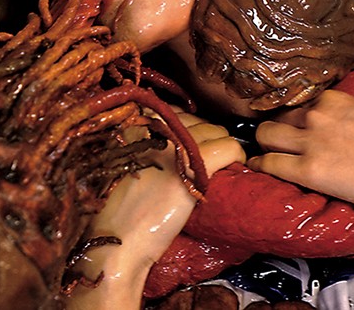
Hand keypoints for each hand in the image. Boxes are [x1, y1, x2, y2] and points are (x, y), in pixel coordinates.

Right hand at [65, 110, 244, 307]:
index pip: (175, 114)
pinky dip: (236, 154)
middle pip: (197, 121)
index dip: (186, 129)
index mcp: (136, 126)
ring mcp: (175, 146)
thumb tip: (172, 139)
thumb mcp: (125, 166)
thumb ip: (144, 148)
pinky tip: (233, 166)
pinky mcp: (193, 166)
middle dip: (206, 137)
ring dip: (221, 146)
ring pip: (216, 131)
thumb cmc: (119, 210)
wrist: (117, 240)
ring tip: (218, 165)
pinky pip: (228, 147)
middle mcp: (156, 129)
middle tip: (205, 159)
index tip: (189, 145)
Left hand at [248, 89, 353, 215]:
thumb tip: (344, 132)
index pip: (298, 100)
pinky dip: (260, 165)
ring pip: (265, 134)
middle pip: (276, 114)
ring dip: (262, 144)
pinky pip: (269, 163)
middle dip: (272, 126)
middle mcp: (318, 113)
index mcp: (336, 98)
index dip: (291, 114)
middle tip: (271, 140)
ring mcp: (311, 140)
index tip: (287, 122)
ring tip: (261, 153)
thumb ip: (351, 120)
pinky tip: (258, 168)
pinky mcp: (310, 170)